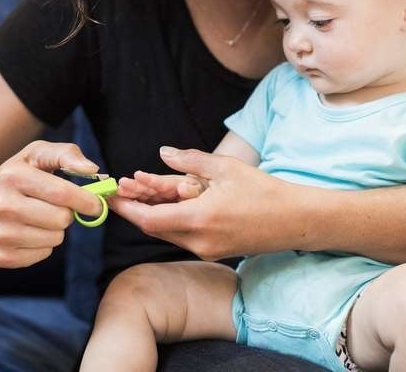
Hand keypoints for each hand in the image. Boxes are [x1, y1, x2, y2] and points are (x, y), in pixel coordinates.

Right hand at [0, 140, 102, 267]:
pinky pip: (44, 254)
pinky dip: (44, 244)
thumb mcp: (37, 154)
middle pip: (62, 219)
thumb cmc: (17, 175)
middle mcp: (1, 206)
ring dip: (56, 229)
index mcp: (13, 176)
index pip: (62, 193)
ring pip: (56, 238)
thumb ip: (67, 154)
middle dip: (69, 212)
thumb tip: (93, 170)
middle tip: (57, 205)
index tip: (97, 203)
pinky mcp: (1, 257)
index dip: (87, 200)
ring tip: (40, 216)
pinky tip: (29, 230)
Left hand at [108, 146, 306, 260]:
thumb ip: (190, 160)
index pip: (148, 219)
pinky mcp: (215, 252)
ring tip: (144, 192)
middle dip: (137, 208)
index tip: (110, 195)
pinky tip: (172, 203)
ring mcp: (207, 251)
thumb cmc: (263, 191)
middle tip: (124, 189)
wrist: (295, 221)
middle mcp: (198, 242)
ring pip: (168, 232)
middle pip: (154, 227)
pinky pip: (184, 236)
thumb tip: (163, 153)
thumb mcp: (226, 168)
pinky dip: (173, 220)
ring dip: (154, 213)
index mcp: (198, 220)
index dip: (126, 208)